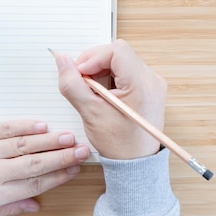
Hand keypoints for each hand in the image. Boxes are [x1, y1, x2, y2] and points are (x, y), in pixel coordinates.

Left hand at [0, 119, 90, 215]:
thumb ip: (7, 210)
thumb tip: (35, 206)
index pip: (34, 185)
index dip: (58, 176)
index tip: (74, 170)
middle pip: (35, 163)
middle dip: (62, 157)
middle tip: (82, 150)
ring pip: (23, 144)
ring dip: (49, 140)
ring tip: (69, 136)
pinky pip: (3, 127)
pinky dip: (24, 125)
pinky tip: (41, 124)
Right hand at [54, 39, 166, 159]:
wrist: (137, 164)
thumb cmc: (119, 145)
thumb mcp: (90, 113)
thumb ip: (72, 84)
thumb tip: (62, 60)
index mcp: (142, 85)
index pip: (117, 51)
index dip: (94, 57)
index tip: (80, 74)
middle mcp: (153, 80)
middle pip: (119, 54)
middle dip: (95, 64)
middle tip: (83, 84)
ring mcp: (153, 84)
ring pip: (121, 62)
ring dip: (102, 72)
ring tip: (94, 93)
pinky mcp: (149, 89)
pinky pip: (127, 72)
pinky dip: (111, 78)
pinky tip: (103, 96)